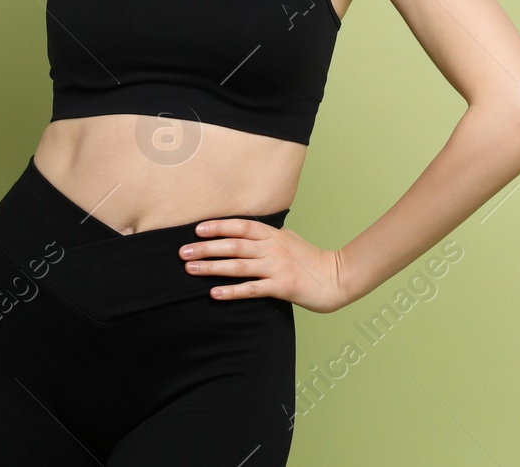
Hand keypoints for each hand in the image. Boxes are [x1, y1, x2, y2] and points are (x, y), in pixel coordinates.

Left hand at [179, 219, 348, 313]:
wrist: (336, 278)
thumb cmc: (312, 259)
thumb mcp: (291, 238)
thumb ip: (270, 235)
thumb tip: (250, 230)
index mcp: (274, 235)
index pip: (241, 226)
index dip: (218, 227)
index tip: (197, 230)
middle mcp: (273, 248)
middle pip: (233, 245)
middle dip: (206, 248)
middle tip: (183, 251)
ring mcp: (276, 267)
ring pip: (238, 266)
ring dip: (211, 267)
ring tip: (190, 269)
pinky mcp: (281, 287)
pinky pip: (251, 289)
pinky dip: (231, 291)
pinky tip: (214, 293)